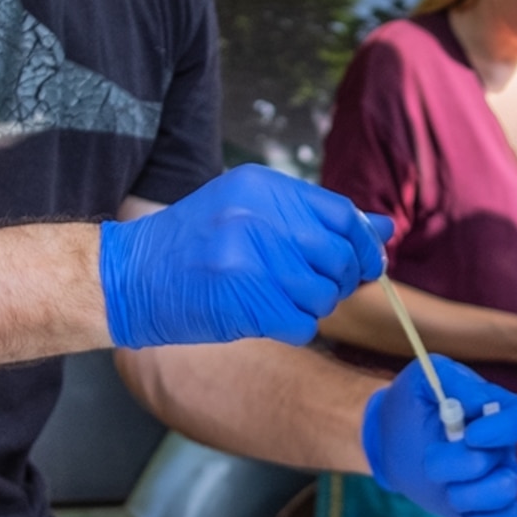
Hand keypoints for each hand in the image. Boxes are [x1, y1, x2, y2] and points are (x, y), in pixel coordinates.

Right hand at [99, 167, 388, 348]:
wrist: (132, 276)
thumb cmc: (195, 244)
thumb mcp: (250, 211)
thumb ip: (315, 217)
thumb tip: (384, 229)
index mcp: (264, 188)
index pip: (344, 214)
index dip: (365, 244)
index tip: (369, 262)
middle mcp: (261, 218)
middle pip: (340, 257)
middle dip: (342, 280)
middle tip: (319, 286)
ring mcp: (253, 260)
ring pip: (324, 295)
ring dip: (314, 306)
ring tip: (282, 299)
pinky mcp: (248, 302)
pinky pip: (303, 324)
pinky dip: (295, 328)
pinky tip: (269, 317)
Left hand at [362, 357, 516, 516]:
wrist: (391, 440)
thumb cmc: (412, 403)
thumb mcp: (421, 377)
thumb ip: (451, 379)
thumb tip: (481, 403)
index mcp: (498, 409)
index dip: (507, 429)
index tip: (470, 435)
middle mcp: (506, 445)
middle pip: (506, 466)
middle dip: (459, 466)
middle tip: (430, 457)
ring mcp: (498, 477)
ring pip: (505, 495)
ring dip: (464, 494)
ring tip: (440, 482)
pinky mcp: (485, 505)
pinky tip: (457, 506)